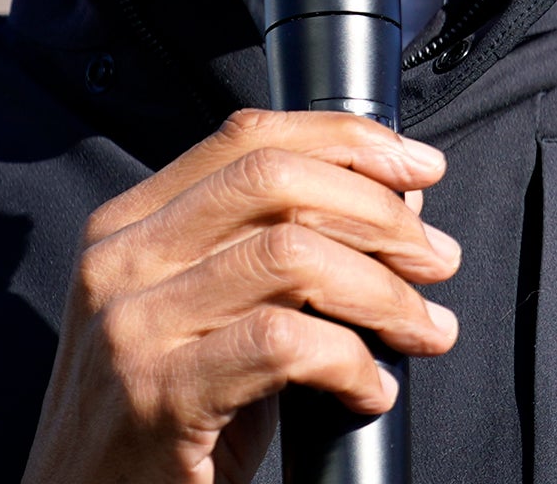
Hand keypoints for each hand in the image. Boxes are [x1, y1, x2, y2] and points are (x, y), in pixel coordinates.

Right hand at [22, 110, 459, 483]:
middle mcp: (119, 262)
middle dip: (380, 211)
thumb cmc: (165, 419)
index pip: (248, 137)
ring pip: (292, 256)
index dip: (347, 140)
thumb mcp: (202, 315)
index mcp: (128, 226)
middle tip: (437, 258)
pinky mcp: (157, 397)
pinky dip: (350, 361)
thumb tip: (396, 202)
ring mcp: (130, 327)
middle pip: (278, 182)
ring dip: (384, 291)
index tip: (418, 167)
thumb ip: (270, 250)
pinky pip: (283, 344)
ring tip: (424, 328)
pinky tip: (369, 389)